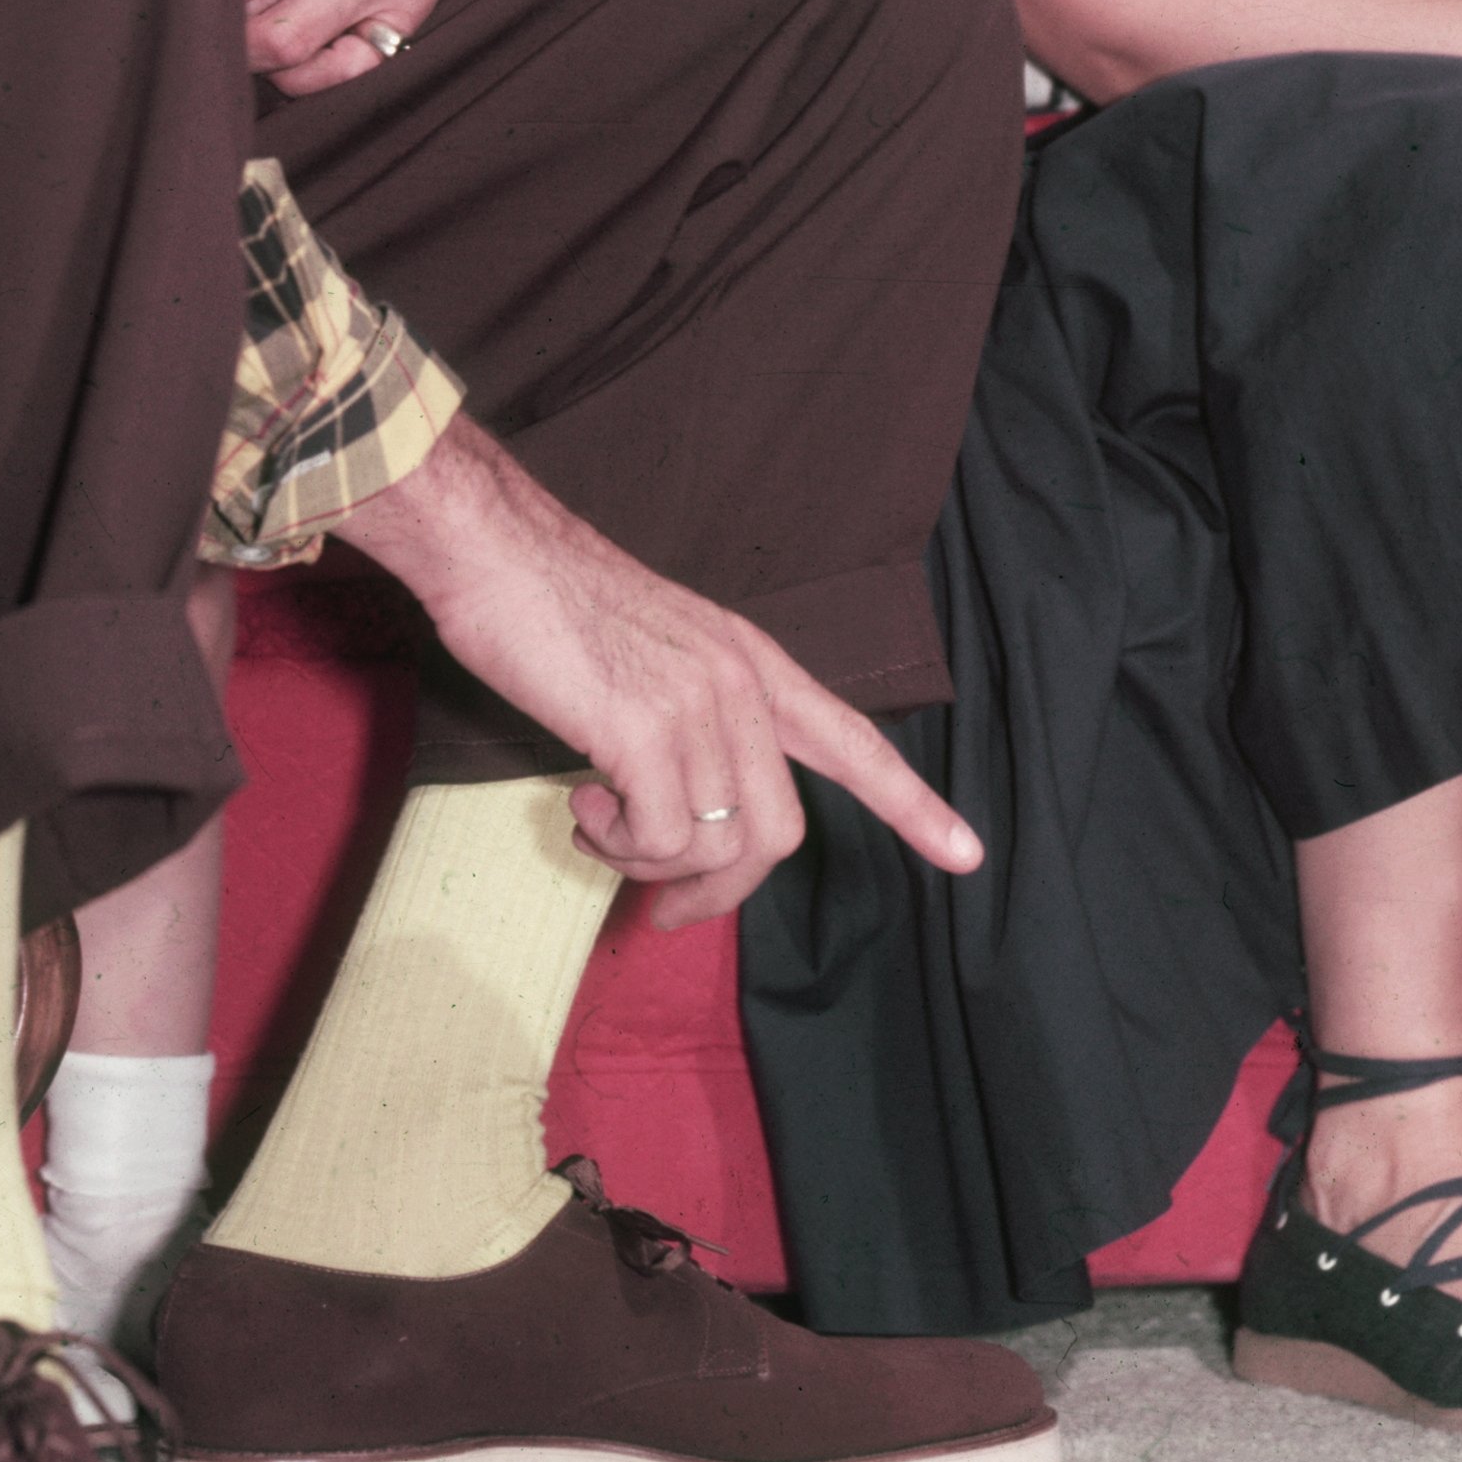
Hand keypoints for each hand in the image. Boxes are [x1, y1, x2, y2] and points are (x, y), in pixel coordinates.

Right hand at [340, 417, 983, 931]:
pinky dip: (618, 846)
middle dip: (720, 892)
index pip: (853, 742)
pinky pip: (661, 840)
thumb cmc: (554, 605)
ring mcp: (699, 703)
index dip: (912, 805)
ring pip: (718, 847)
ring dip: (650, 866)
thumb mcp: (655, 656)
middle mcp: (741, 683)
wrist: (494, 551)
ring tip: (599, 824)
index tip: (967, 854)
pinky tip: (582, 800)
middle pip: (778, 833)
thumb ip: (690, 723)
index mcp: (752, 663)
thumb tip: (685, 820)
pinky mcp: (645, 728)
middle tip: (662, 910)